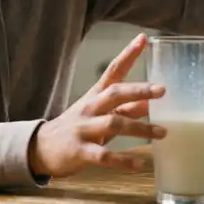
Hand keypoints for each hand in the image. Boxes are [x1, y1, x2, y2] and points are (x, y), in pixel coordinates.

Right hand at [28, 33, 166, 178]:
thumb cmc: (78, 127)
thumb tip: (152, 102)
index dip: (128, 54)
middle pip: (115, 94)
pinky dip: (123, 160)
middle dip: (138, 90)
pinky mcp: (80, 151)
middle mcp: (90, 108)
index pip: (113, 70)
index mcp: (95, 96)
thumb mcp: (100, 114)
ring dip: (140, 128)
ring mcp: (83, 129)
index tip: (143, 38)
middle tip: (162, 90)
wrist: (41, 148)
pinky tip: (139, 164)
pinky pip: (104, 156)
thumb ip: (125, 108)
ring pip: (114, 124)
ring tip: (162, 132)